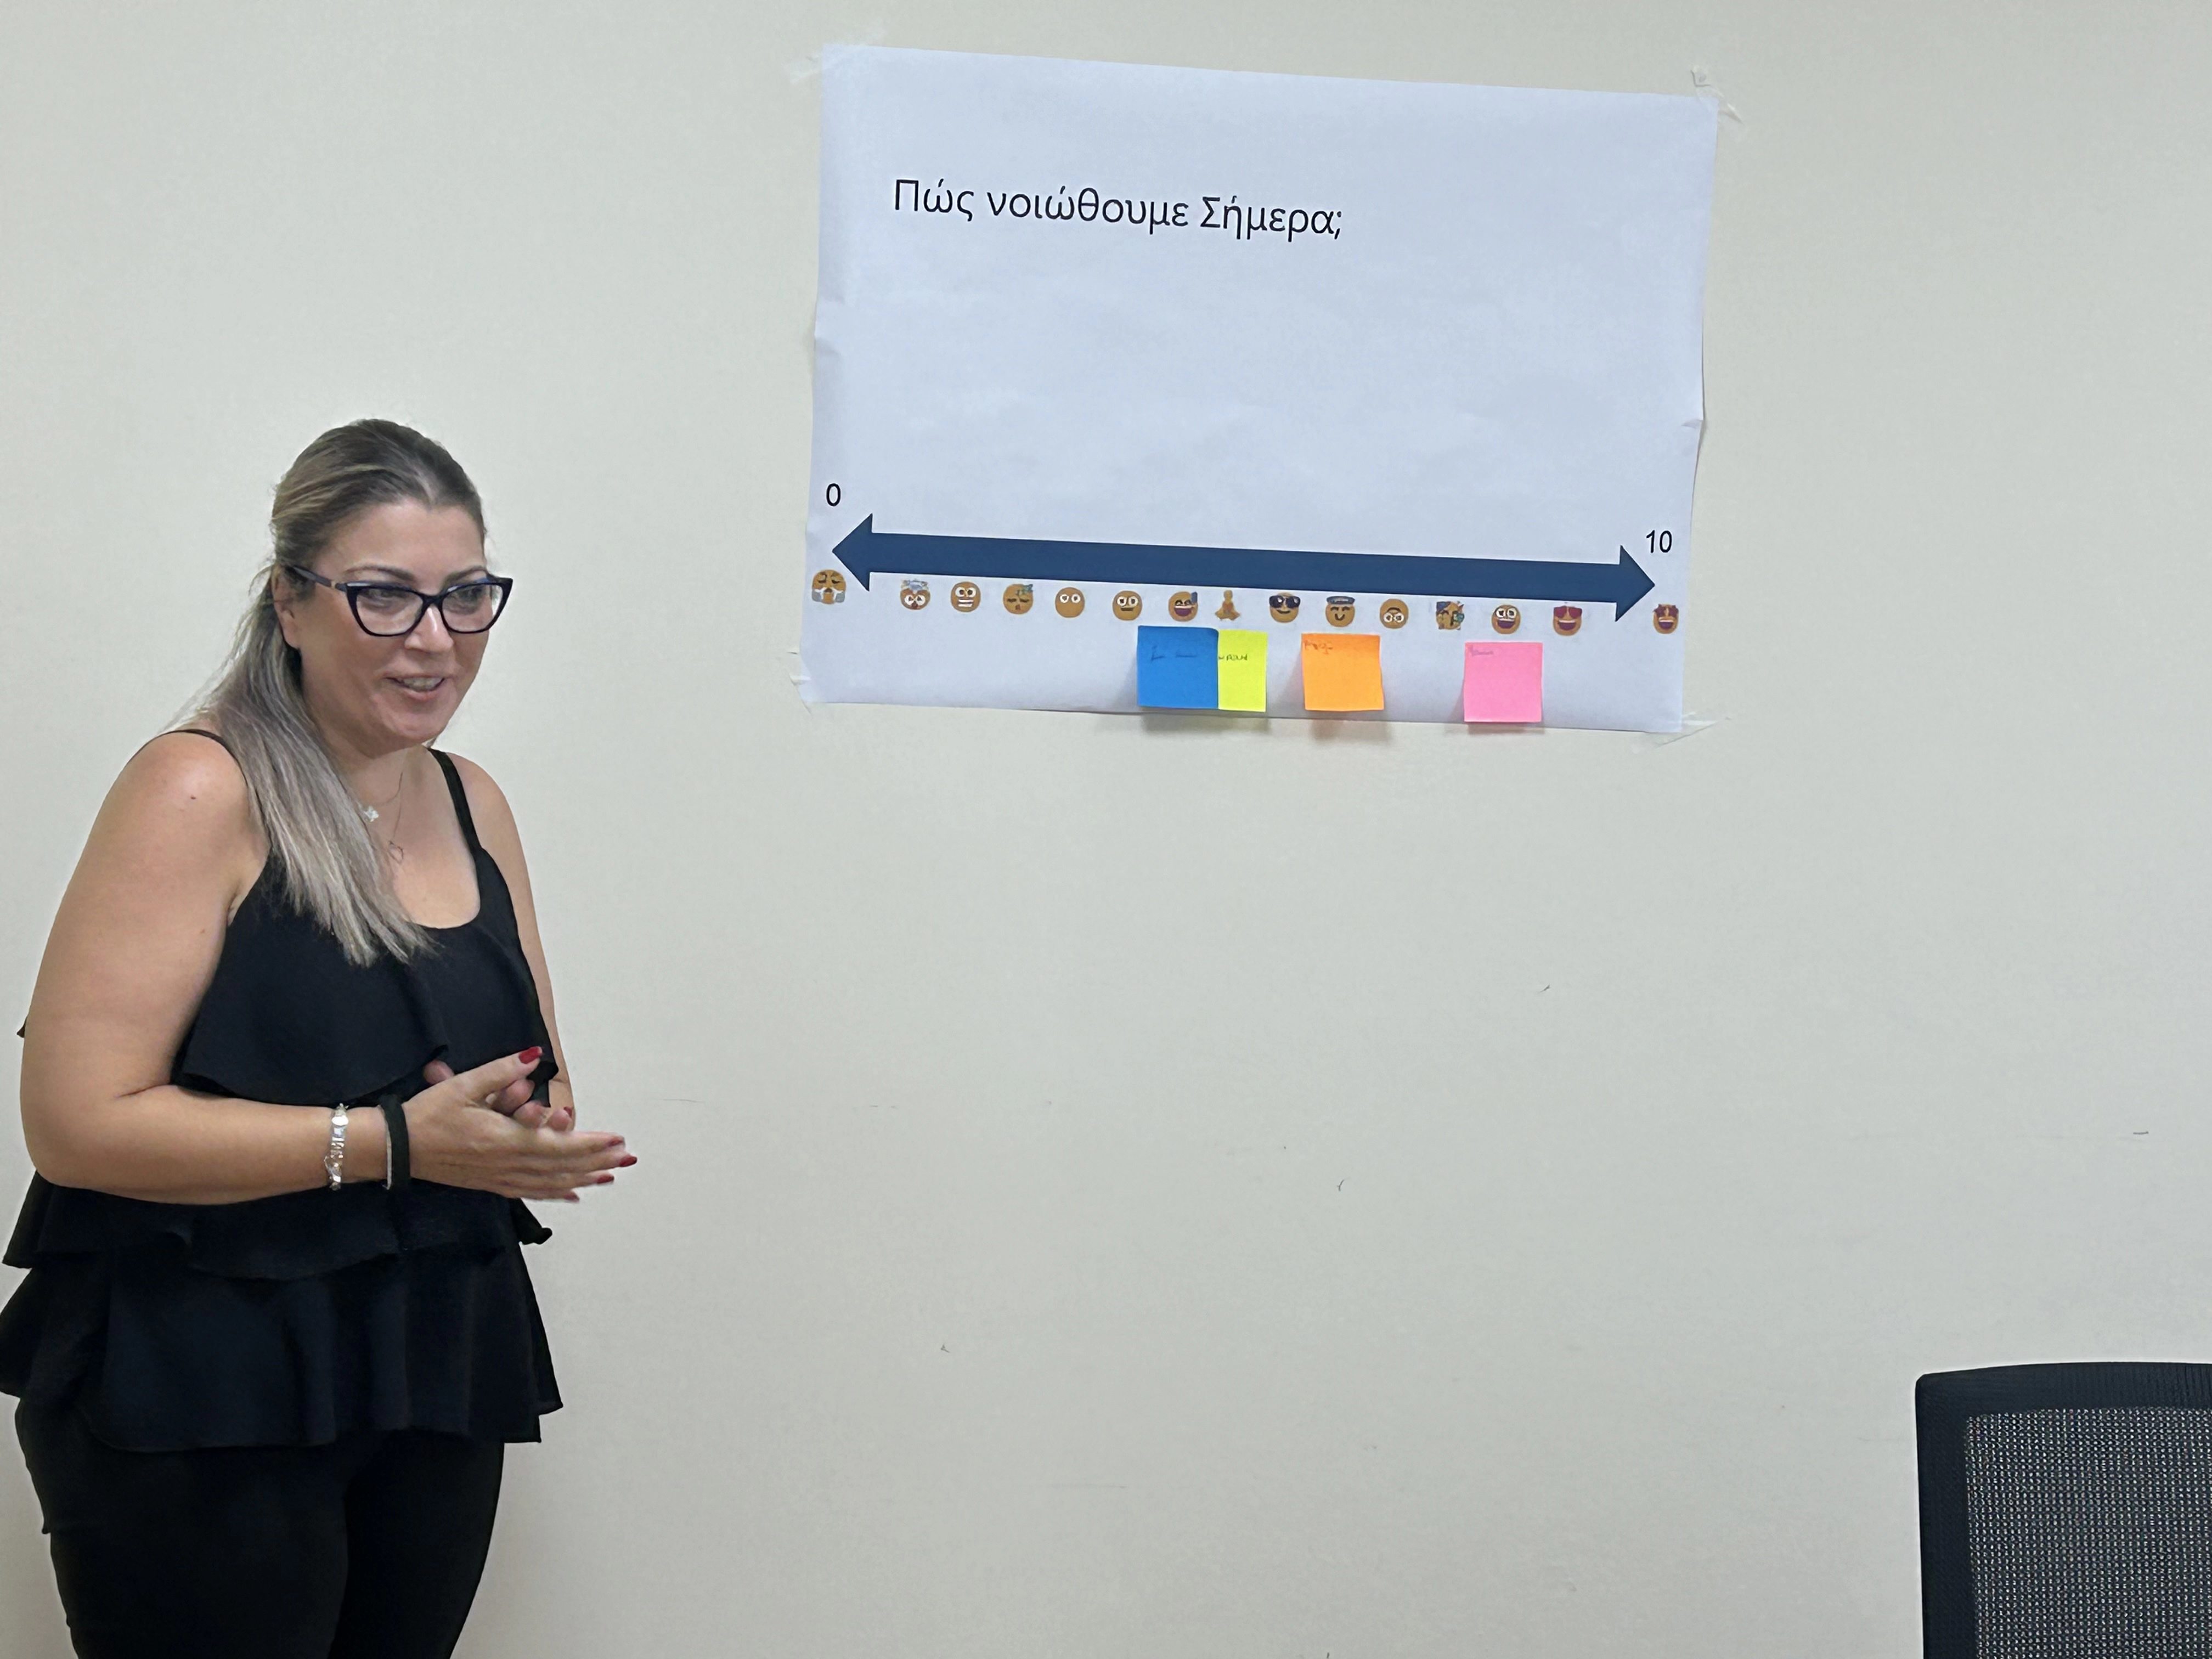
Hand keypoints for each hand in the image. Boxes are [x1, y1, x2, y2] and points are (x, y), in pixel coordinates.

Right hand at [404, 1049, 631, 1201]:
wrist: (396, 1148)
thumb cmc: (427, 1115)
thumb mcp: (464, 1085)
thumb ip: (503, 1071)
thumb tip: (534, 1057)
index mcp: (505, 1139)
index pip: (559, 1144)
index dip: (591, 1143)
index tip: (617, 1140)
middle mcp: (506, 1164)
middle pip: (562, 1166)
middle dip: (598, 1161)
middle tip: (627, 1158)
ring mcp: (498, 1178)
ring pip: (550, 1182)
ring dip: (583, 1178)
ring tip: (609, 1176)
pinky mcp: (489, 1184)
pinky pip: (530, 1192)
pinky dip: (554, 1192)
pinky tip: (571, 1194)